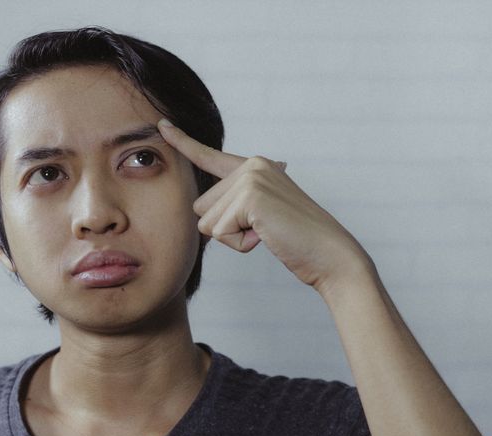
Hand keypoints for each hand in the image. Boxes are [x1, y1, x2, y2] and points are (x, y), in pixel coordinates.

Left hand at [158, 119, 372, 293]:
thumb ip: (236, 205)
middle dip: (225, 229)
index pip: (209, 156)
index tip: (161, 125)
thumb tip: (202, 216)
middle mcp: (251, 165)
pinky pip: (220, 233)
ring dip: (233, 238)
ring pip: (207, 222)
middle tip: (263, 229)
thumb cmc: (296, 241)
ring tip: (267, 232)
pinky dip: (240, 245)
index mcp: (254, 166)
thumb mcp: (261, 216)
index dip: (183, 142)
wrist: (329, 255)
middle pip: (200, 207)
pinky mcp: (250, 196)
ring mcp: (251, 178)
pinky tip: (266, 237)